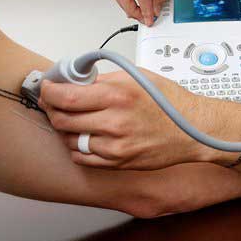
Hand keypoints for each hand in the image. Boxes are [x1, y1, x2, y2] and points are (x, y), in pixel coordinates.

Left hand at [39, 68, 207, 169]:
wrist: (193, 129)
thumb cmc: (169, 101)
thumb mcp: (136, 78)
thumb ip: (104, 80)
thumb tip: (76, 80)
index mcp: (118, 95)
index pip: (67, 96)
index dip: (49, 91)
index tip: (47, 87)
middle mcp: (115, 122)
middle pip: (63, 119)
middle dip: (52, 108)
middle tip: (53, 101)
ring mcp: (116, 146)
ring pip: (70, 140)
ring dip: (64, 128)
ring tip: (71, 117)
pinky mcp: (118, 163)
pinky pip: (83, 157)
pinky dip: (76, 146)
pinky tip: (83, 136)